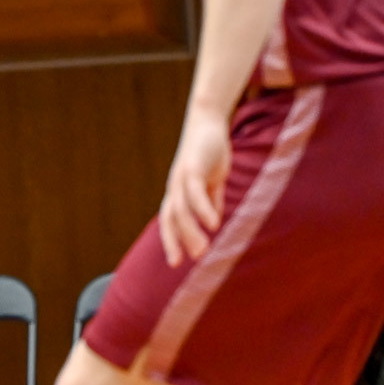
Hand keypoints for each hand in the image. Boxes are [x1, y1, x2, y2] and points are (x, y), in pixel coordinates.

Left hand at [158, 107, 230, 266]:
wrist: (208, 121)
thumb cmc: (209, 151)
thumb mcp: (212, 180)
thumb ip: (212, 199)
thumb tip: (213, 221)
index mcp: (179, 192)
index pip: (170, 221)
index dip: (171, 240)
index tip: (176, 262)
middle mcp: (175, 187)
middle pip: (170, 218)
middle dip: (175, 241)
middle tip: (187, 262)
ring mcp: (181, 177)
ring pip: (182, 209)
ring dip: (191, 231)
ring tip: (204, 249)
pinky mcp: (192, 168)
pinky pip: (195, 193)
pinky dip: (203, 209)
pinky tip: (212, 224)